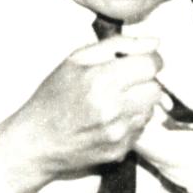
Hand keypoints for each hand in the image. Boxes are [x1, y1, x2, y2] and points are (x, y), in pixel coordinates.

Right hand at [0, 35, 163, 192]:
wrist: (36, 141)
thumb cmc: (53, 96)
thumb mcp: (76, 60)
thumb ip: (118, 45)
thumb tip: (155, 42)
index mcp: (100, 80)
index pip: (151, 65)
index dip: (149, 60)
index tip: (141, 61)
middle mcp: (112, 109)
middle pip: (156, 89)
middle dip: (145, 82)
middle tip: (124, 82)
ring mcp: (117, 133)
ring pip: (151, 110)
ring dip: (138, 103)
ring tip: (113, 102)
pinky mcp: (120, 150)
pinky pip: (140, 129)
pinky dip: (130, 122)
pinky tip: (109, 120)